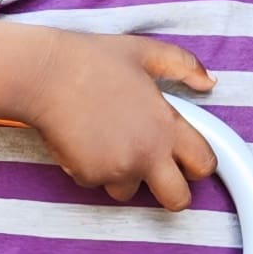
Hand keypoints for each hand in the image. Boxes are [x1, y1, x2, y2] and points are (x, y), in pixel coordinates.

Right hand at [18, 32, 217, 209]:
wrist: (44, 74)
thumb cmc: (91, 60)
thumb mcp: (146, 53)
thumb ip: (183, 65)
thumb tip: (208, 82)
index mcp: (167, 126)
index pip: (204, 165)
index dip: (198, 165)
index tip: (186, 159)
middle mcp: (147, 153)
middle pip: (178, 200)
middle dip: (172, 192)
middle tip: (158, 174)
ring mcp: (117, 168)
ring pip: (129, 191)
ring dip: (123, 175)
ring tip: (108, 142)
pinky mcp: (88, 176)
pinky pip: (96, 182)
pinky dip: (91, 168)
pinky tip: (83, 140)